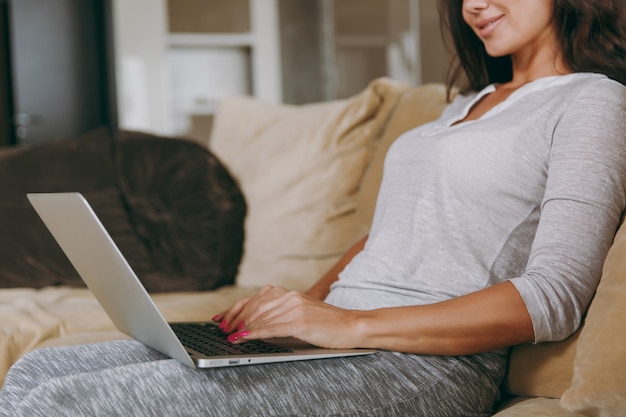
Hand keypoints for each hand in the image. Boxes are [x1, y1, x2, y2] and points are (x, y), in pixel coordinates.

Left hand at [212, 285, 361, 348]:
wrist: (350, 325)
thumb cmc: (326, 323)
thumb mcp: (300, 312)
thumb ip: (279, 312)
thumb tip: (253, 321)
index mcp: (288, 293)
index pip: (254, 299)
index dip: (235, 309)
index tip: (221, 318)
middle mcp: (289, 297)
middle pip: (253, 307)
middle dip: (235, 320)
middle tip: (223, 331)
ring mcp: (294, 308)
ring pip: (260, 318)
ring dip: (241, 328)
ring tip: (230, 336)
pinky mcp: (299, 322)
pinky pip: (270, 328)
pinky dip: (253, 334)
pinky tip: (244, 338)